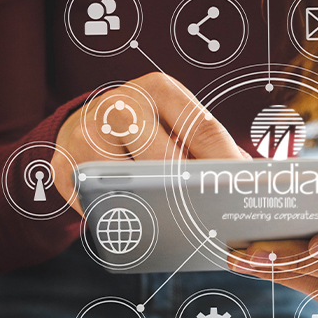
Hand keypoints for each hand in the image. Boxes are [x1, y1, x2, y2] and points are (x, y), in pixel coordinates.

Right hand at [52, 72, 248, 212]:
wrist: (85, 127)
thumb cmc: (149, 132)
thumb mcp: (181, 126)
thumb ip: (216, 148)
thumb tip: (253, 180)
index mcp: (159, 89)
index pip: (203, 128)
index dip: (226, 165)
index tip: (245, 192)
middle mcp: (120, 103)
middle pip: (167, 160)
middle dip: (192, 194)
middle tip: (214, 220)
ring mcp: (87, 133)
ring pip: (132, 184)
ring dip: (156, 211)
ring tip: (181, 228)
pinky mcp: (64, 165)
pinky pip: (100, 203)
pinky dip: (123, 219)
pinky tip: (143, 228)